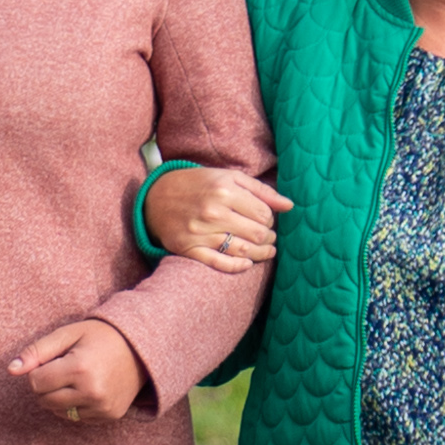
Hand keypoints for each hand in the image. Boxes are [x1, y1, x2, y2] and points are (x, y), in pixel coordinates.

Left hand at [9, 316, 149, 422]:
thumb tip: (10, 369)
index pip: (36, 382)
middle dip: (46, 386)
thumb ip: (37, 351)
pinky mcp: (109, 416)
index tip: (54, 360)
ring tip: (77, 378)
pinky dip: (76, 405)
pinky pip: (76, 418)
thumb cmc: (100, 337)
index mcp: (79, 368)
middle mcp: (91, 392)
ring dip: (60, 397)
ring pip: (59, 412)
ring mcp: (102, 407)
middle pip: (44, 400)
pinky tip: (90, 388)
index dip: (38, 371)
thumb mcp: (67, 334)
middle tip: (64, 369)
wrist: (141, 349)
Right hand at [147, 169, 287, 270]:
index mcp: (224, 190)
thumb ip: (261, 190)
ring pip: (243, 251)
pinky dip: (238, 266)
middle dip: (268, 237)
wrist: (155, 197)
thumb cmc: (198, 185)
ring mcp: (200, 233)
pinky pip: (220, 263)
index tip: (266, 220)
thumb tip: (289, 206)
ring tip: (265, 250)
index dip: (270, 219)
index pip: (264, 213)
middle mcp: (213, 212)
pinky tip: (247, 263)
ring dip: (261, 253)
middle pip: (257, 233)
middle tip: (268, 237)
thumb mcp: (228, 177)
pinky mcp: (189, 249)